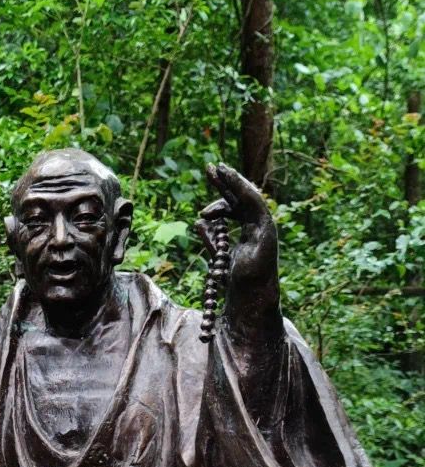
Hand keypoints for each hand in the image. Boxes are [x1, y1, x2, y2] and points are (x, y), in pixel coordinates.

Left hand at [194, 163, 281, 342]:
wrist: (248, 300)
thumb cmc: (235, 285)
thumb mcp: (218, 258)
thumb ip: (212, 240)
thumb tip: (199, 222)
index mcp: (248, 233)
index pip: (235, 207)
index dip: (221, 195)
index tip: (208, 184)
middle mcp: (258, 228)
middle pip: (242, 198)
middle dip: (227, 182)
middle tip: (211, 166)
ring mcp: (264, 229)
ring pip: (250, 198)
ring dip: (234, 183)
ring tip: (217, 171)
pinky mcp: (267, 231)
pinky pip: (255, 206)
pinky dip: (243, 192)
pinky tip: (229, 182)